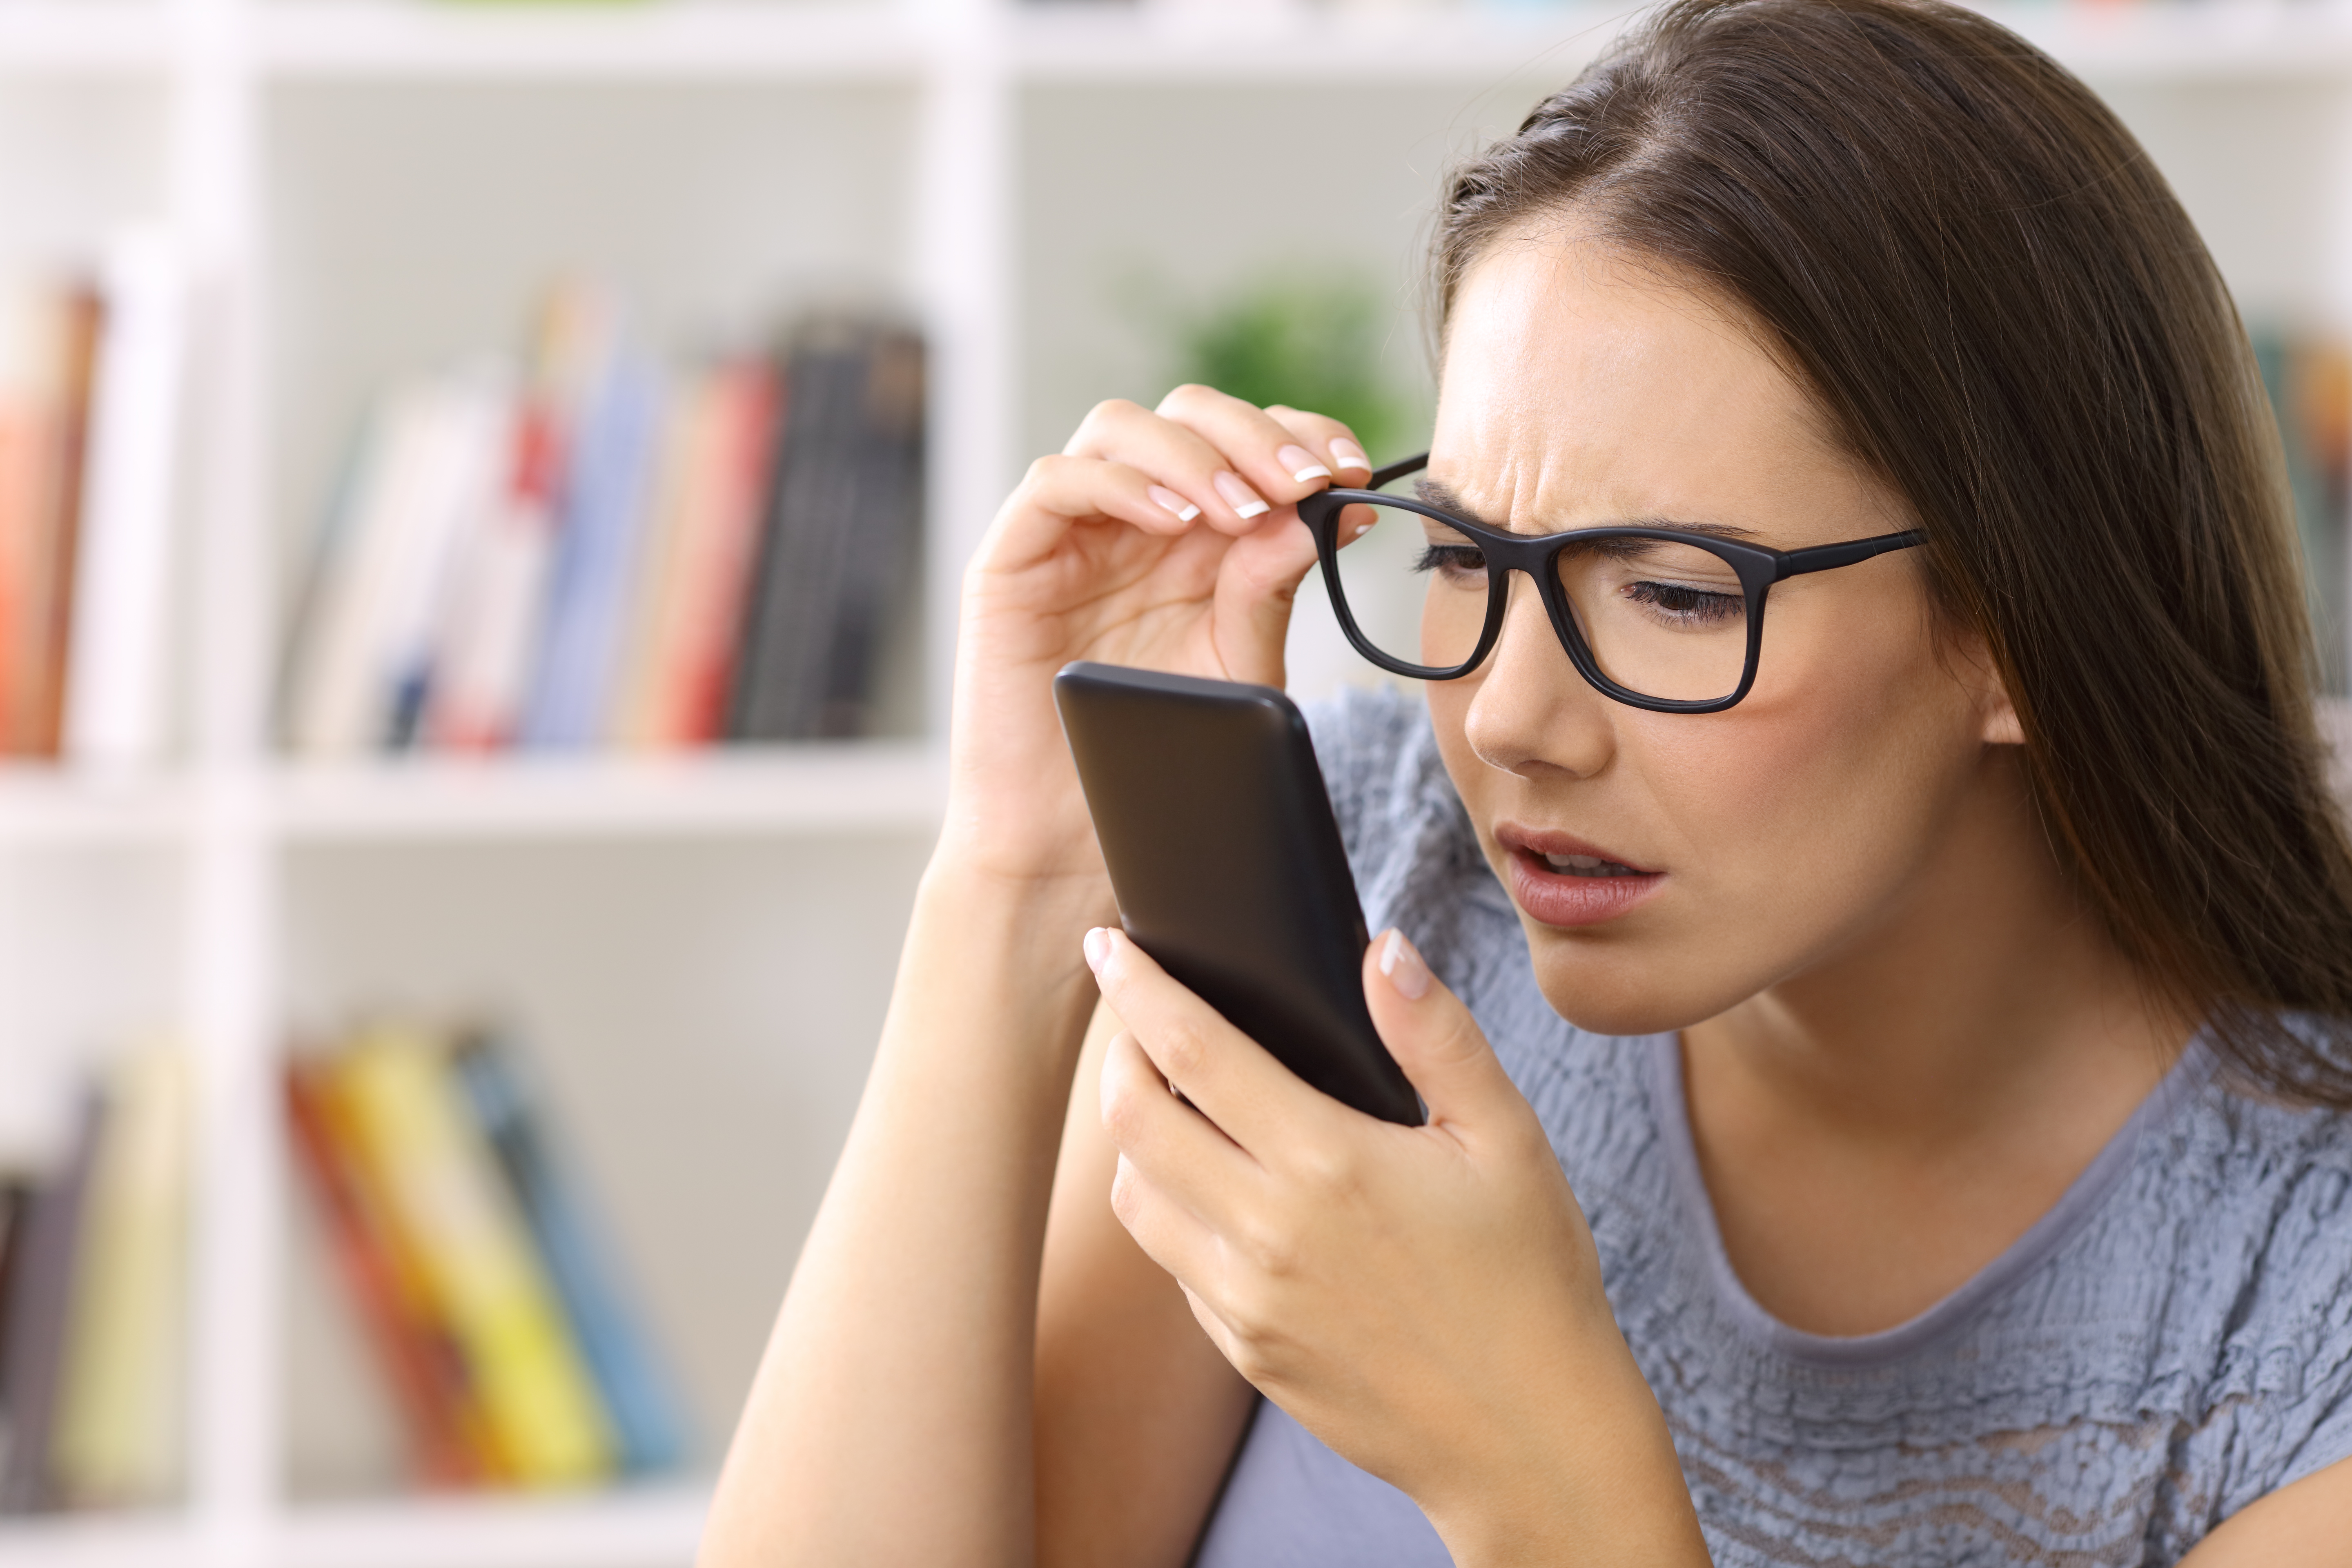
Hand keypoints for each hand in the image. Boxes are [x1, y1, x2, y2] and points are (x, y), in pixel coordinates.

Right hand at [944, 389, 1372, 887]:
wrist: (1072, 837)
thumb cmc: (1159, 757)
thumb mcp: (1241, 667)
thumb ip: (1273, 589)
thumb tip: (1333, 509)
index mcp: (1195, 533)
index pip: (1245, 442)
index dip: (1299, 436)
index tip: (1349, 471)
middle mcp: (1133, 517)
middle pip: (1187, 414)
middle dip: (1255, 435)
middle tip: (1304, 482)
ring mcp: (1071, 532)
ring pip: (1119, 428)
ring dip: (1193, 455)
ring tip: (1243, 511)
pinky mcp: (1012, 559)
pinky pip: (1055, 482)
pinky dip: (1121, 484)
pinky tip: (1174, 523)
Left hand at [1085, 926, 1707, 1565]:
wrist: (1529, 1438)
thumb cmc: (1530, 1278)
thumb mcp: (1506, 1139)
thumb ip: (1437, 1036)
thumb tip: (1384, 949)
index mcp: (1328, 1162)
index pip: (1192, 1051)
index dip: (1137, 988)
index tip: (1107, 946)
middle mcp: (1268, 1234)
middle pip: (1133, 1121)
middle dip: (1115, 1055)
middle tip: (1134, 1024)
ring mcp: (1248, 1302)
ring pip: (1136, 1199)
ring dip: (1132, 1140)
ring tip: (1168, 1105)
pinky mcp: (1246, 1353)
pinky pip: (1176, 1268)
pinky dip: (1175, 1215)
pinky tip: (1220, 1196)